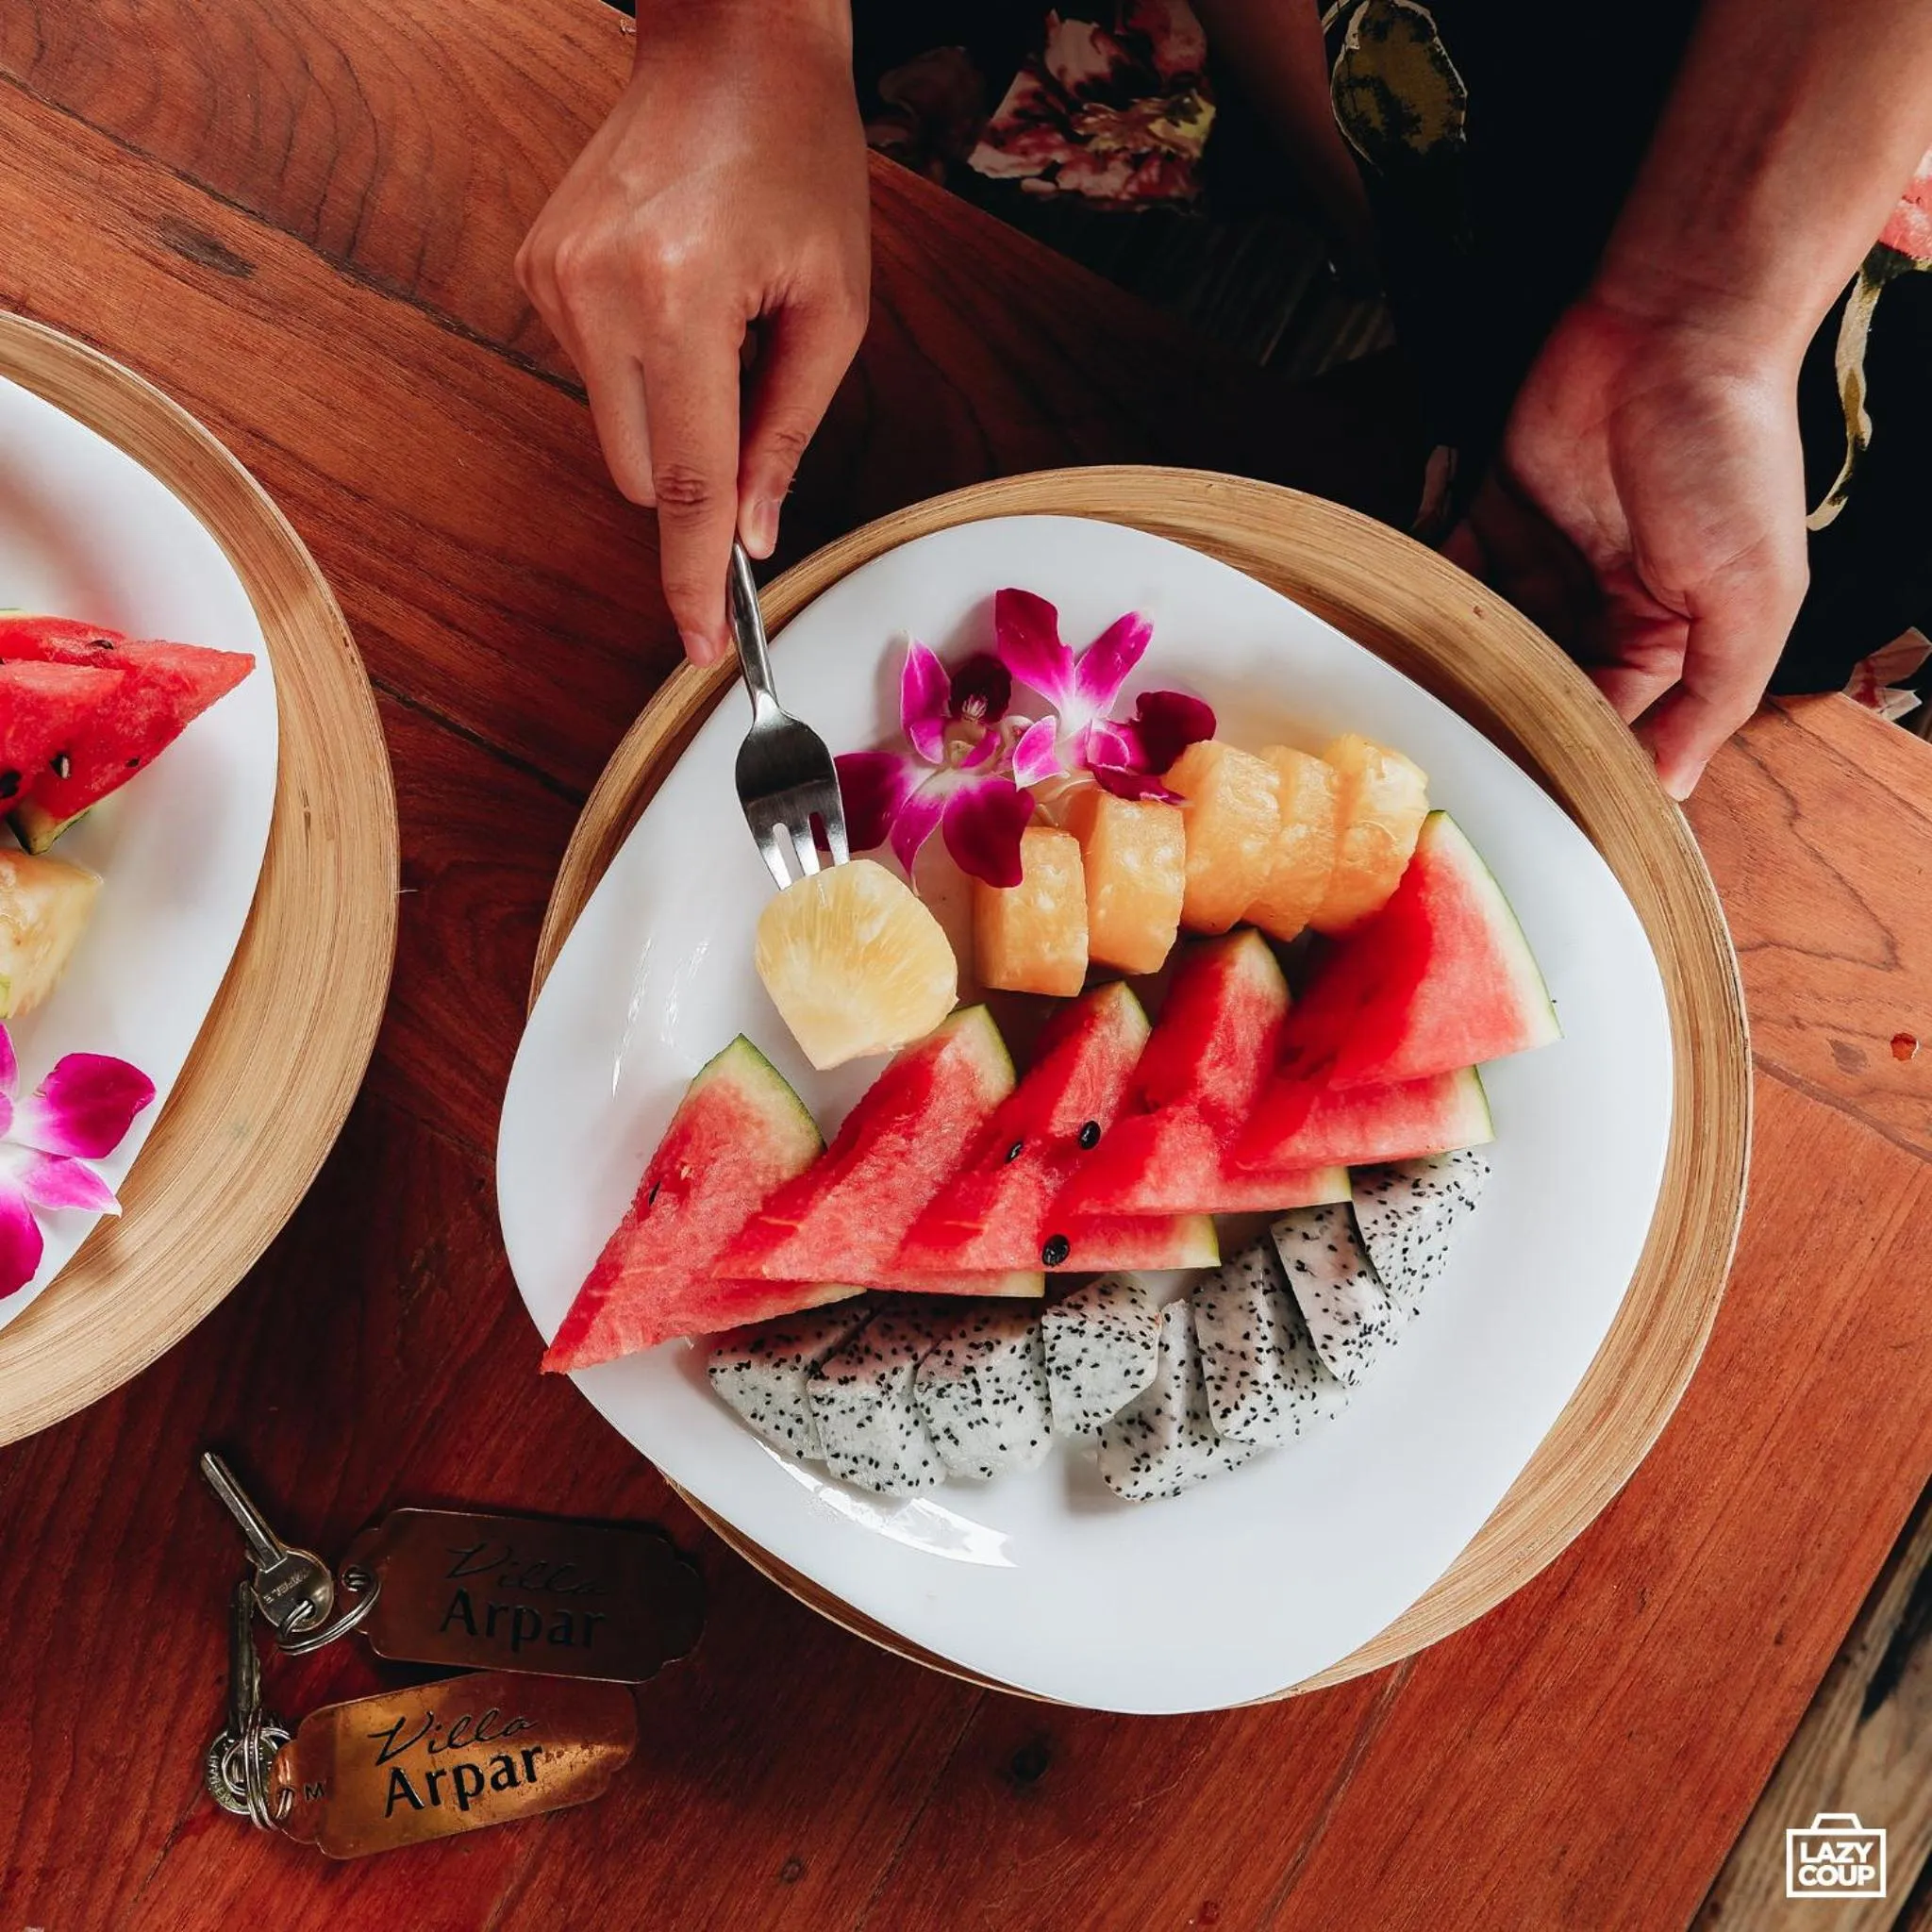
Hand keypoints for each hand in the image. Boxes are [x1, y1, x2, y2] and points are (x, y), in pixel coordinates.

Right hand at [515, 0, 868, 662]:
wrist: (729, 40)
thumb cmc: (800, 158)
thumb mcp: (833, 306)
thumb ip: (789, 431)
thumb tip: (753, 533)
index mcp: (680, 298)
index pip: (684, 483)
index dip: (693, 575)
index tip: (701, 645)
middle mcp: (597, 292)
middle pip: (638, 470)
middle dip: (697, 475)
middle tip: (755, 398)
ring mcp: (554, 277)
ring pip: (614, 428)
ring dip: (672, 413)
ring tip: (721, 317)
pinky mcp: (538, 266)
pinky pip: (595, 372)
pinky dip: (644, 367)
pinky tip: (679, 292)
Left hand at [1443, 294, 1809, 797]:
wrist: (1675, 330)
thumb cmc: (1730, 456)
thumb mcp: (1754, 596)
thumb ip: (1718, 695)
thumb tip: (1677, 785)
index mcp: (1666, 636)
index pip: (1608, 722)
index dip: (1569, 756)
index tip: (1526, 795)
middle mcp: (1600, 607)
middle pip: (1534, 687)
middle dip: (1499, 715)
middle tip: (1455, 758)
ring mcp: (1542, 562)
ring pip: (1483, 641)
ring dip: (1454, 670)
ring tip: (1417, 711)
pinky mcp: (1490, 516)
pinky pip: (1445, 577)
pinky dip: (1420, 607)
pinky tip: (1395, 644)